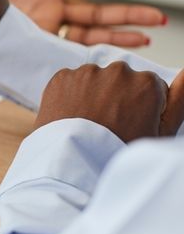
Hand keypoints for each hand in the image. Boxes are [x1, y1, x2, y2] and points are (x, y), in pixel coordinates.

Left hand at [0, 0, 164, 46]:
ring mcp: (44, 28)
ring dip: (118, 36)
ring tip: (148, 39)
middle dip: (129, 15)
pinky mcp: (32, 46)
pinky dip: (88, 54)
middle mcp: (52, 7)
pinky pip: (65, 51)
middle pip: (99, 11)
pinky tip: (114, 57)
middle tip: (158, 19)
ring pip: (90, 33)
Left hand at [33, 62, 179, 142]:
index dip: (138, 106)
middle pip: (120, 80)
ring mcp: (88, 72)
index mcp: (146, 83)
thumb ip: (181, 97)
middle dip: (115, 96)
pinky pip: (70, 81)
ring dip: (92, 94)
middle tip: (107, 123)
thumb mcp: (160, 130)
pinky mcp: (62, 78)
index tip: (128, 122)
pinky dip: (69, 94)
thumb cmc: (117, 151)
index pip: (146, 86)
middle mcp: (118, 71)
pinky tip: (71, 115)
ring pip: (94, 79)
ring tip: (87, 121)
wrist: (73, 161)